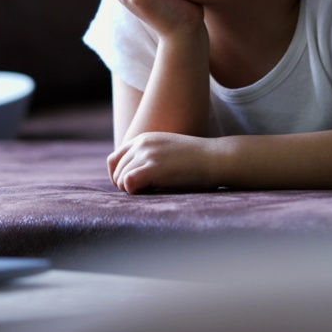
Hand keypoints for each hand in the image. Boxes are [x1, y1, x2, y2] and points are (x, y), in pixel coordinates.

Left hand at [108, 132, 223, 193]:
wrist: (216, 158)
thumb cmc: (196, 161)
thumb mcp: (167, 151)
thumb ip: (148, 158)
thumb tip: (131, 178)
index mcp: (144, 139)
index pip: (114, 159)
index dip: (119, 176)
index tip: (132, 186)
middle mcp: (142, 144)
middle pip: (116, 171)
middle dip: (126, 185)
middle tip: (147, 190)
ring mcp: (147, 154)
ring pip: (121, 179)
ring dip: (133, 190)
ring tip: (154, 190)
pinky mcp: (153, 167)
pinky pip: (128, 183)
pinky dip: (135, 191)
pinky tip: (151, 191)